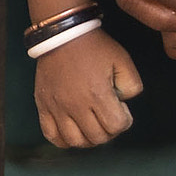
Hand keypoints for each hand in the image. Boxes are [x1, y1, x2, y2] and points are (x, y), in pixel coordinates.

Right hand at [33, 28, 143, 148]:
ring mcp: (57, 107)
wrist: (63, 34)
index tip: (121, 109)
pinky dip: (64, 140)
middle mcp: (76, 105)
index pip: (117, 126)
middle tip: (108, 116)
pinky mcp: (43, 106)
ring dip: (88, 139)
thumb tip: (124, 103)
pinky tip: (73, 131)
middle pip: (97, 137)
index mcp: (97, 94)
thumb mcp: (123, 60)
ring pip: (75, 142)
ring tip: (92, 125)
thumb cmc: (94, 46)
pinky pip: (52, 136)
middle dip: (109, 131)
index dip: (124, 120)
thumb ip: (132, 85)